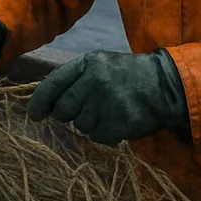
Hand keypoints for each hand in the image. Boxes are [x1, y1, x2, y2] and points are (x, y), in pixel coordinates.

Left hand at [27, 49, 190, 145]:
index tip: (34, 115)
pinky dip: (105, 133)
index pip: (52, 84)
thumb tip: (46, 103)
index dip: (39, 102)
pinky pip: (97, 137)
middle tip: (86, 109)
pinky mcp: (118, 122)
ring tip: (109, 111)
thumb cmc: (128, 75)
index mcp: (87, 63)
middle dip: (68, 115)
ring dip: (90, 123)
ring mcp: (106, 103)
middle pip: (62, 110)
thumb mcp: (101, 65)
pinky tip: (117, 121)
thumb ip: (75, 79)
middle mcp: (94, 81)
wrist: (166, 85)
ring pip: (80, 125)